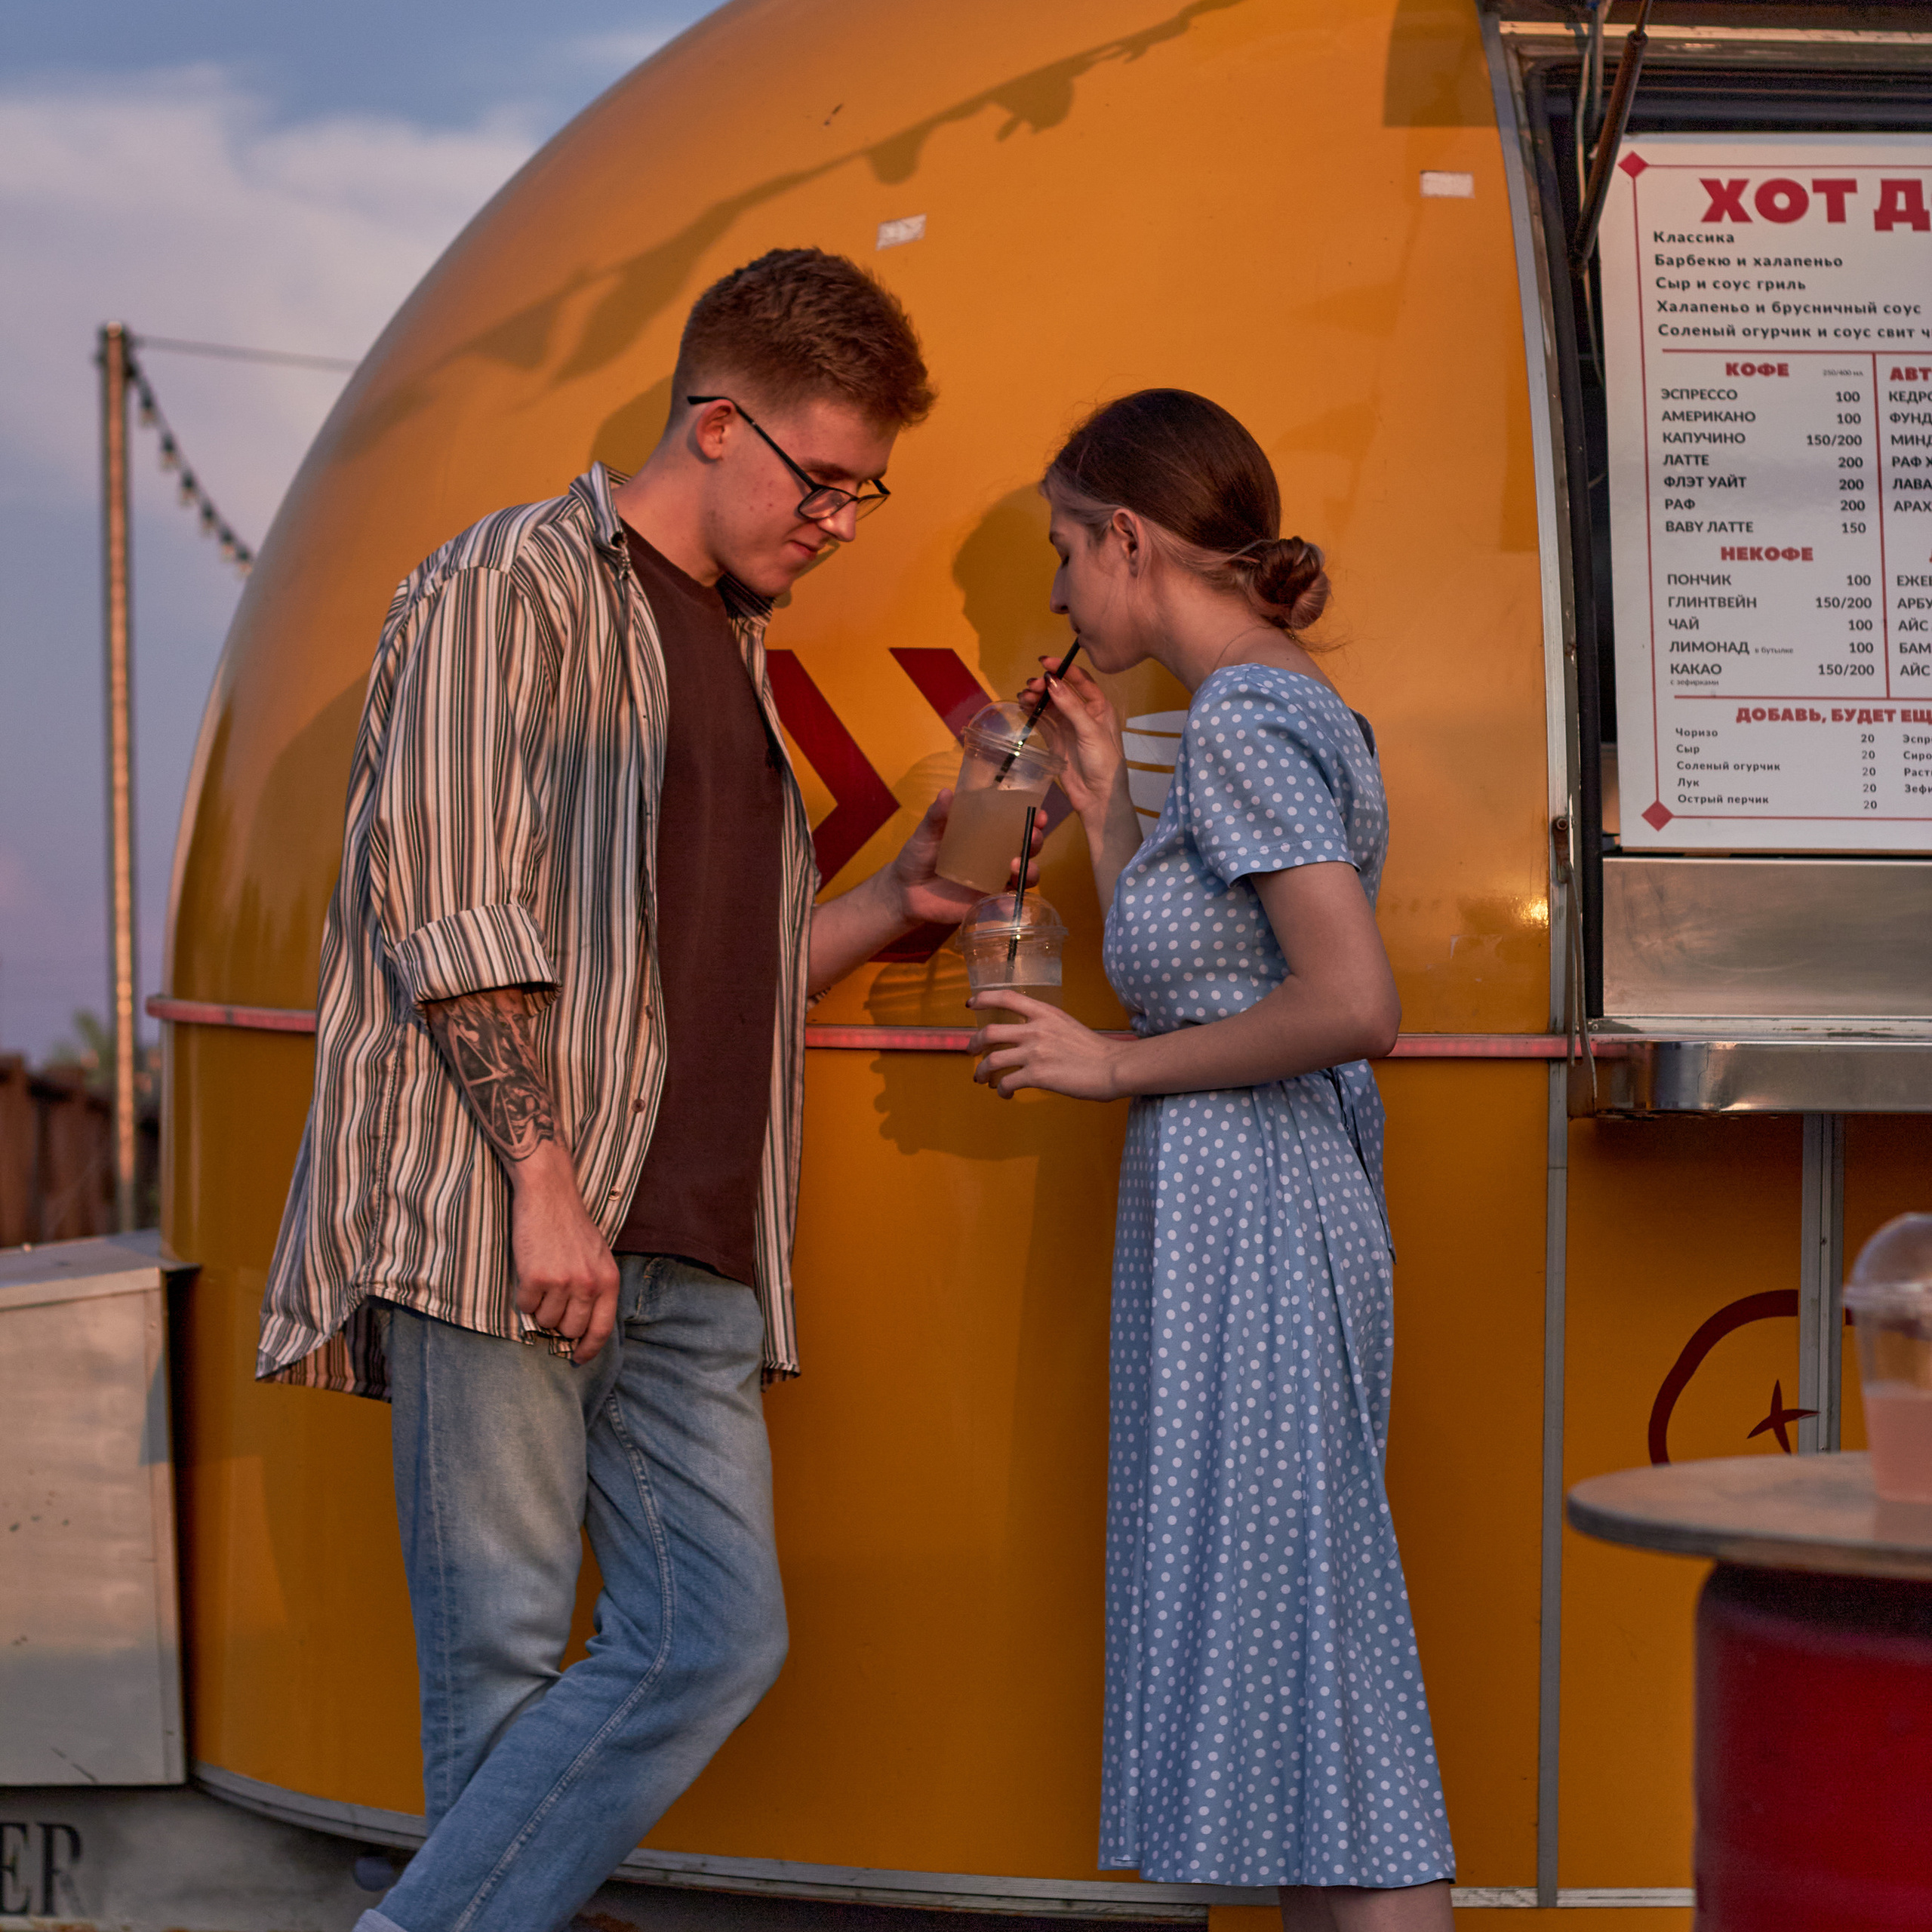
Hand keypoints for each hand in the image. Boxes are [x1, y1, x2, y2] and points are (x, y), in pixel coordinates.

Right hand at [509, 1142, 620, 1361]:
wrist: (549, 1195)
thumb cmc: (572, 1227)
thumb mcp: (598, 1258)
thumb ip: (595, 1290)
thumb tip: (583, 1329)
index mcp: (608, 1280)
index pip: (601, 1329)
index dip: (589, 1349)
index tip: (578, 1360)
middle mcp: (588, 1284)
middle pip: (570, 1330)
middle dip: (559, 1323)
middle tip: (553, 1302)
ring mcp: (563, 1282)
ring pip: (545, 1320)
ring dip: (540, 1308)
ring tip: (543, 1281)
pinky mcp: (536, 1277)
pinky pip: (524, 1306)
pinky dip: (523, 1295)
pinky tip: (529, 1274)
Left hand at [886, 788, 1043, 926]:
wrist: (905, 891)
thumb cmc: (918, 856)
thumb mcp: (926, 833)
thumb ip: (937, 816)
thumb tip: (946, 793)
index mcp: (987, 834)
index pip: (1016, 824)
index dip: (1032, 818)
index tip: (1039, 814)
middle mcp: (997, 856)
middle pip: (1028, 848)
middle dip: (1036, 841)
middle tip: (1031, 836)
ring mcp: (994, 880)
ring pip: (1025, 875)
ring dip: (1029, 870)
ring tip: (1017, 866)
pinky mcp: (987, 901)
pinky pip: (1007, 903)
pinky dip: (1013, 903)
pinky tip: (1009, 900)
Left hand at [969, 990, 1126, 1100]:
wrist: (1113, 1067)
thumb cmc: (1095, 1050)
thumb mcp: (1067, 1025)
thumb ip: (1046, 1026)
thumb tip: (1028, 1037)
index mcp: (1045, 1013)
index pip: (1007, 997)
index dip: (984, 998)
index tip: (971, 1003)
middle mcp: (1036, 1030)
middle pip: (989, 1032)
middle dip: (974, 1043)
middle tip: (971, 1051)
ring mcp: (1035, 1053)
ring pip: (992, 1061)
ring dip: (981, 1071)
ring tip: (979, 1078)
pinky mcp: (1037, 1076)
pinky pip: (1007, 1083)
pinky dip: (1001, 1090)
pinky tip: (1005, 1094)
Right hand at [1016, 657, 1123, 822]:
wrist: (1098, 797)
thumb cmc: (1104, 763)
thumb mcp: (1090, 731)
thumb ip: (1071, 706)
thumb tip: (1052, 681)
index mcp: (1099, 707)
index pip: (1080, 680)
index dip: (1063, 668)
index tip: (1045, 662)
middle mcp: (1083, 713)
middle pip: (1061, 690)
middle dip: (1045, 685)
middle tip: (1031, 685)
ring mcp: (1068, 727)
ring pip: (1049, 704)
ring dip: (1037, 697)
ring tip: (1024, 696)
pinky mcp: (1056, 740)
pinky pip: (1042, 720)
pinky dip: (1033, 711)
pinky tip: (1023, 706)